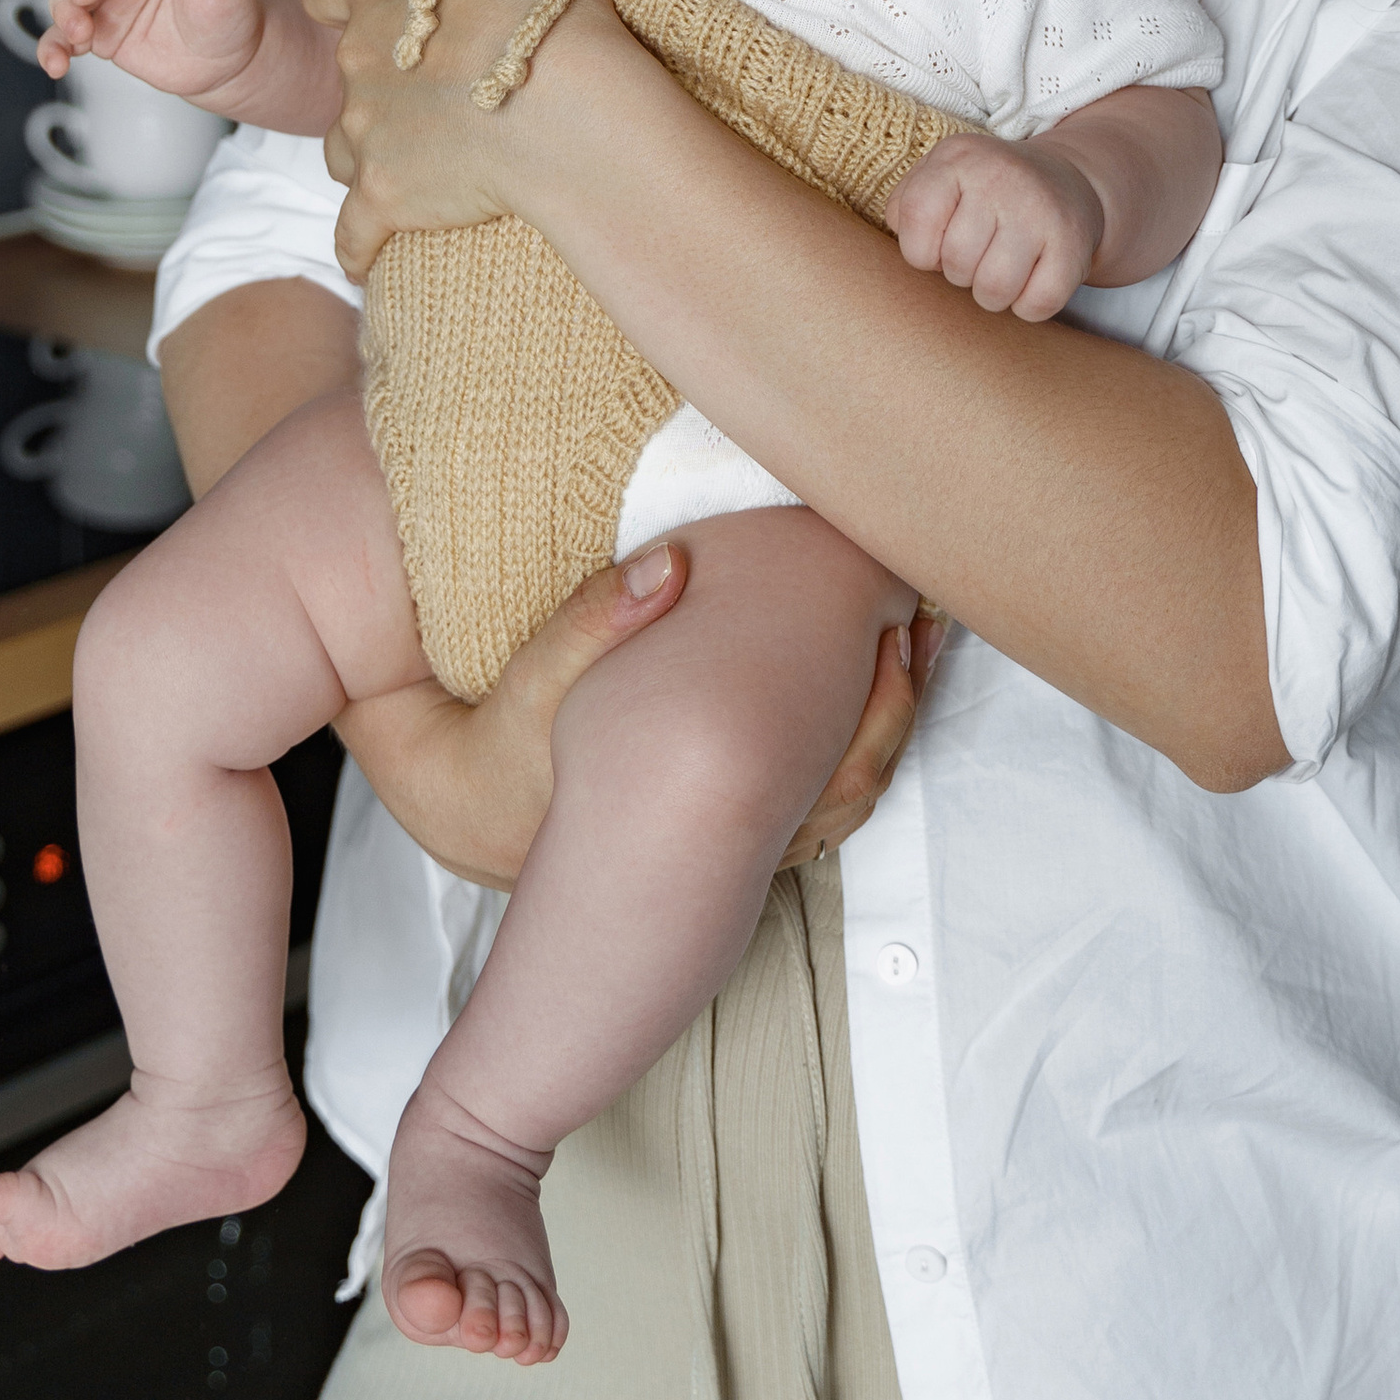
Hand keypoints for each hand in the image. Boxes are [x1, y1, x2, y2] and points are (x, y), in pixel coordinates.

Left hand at [303, 0, 608, 276]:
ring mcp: (367, 134)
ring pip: (347, 144)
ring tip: (427, 154)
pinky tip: (374, 248)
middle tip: (440, 87)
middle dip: (380, 81)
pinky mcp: (386, 199)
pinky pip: (355, 230)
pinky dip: (362, 241)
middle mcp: (356, 62)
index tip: (385, 10)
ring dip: (376, 148)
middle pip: (344, 73)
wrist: (563, 107)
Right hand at [339, 553, 946, 888]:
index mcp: (693, 792)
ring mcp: (734, 837)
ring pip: (849, 793)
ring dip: (889, 719)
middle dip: (900, 695)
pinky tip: (864, 679)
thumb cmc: (504, 748)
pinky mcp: (727, 829)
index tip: (898, 608)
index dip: (879, 690)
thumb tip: (670, 562)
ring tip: (912, 639)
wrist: (475, 813)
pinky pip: (822, 798)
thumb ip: (594, 618)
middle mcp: (728, 828)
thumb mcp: (532, 681)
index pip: (824, 757)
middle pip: (857, 777)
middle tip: (925, 614)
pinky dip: (858, 740)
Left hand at [886, 132, 1101, 321]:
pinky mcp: (1073, 244)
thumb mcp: (940, 177)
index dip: (921, 251)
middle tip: (979, 254)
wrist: (1068, 183)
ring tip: (1002, 268)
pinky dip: (1028, 305)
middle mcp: (1000, 176)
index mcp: (957, 158)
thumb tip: (903, 237)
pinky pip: (1035, 305)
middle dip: (960, 273)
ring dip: (992, 295)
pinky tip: (1033, 277)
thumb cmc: (986, 192)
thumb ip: (905, 205)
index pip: (915, 225)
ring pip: (993, 290)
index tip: (941, 243)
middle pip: (955, 263)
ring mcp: (1040, 209)